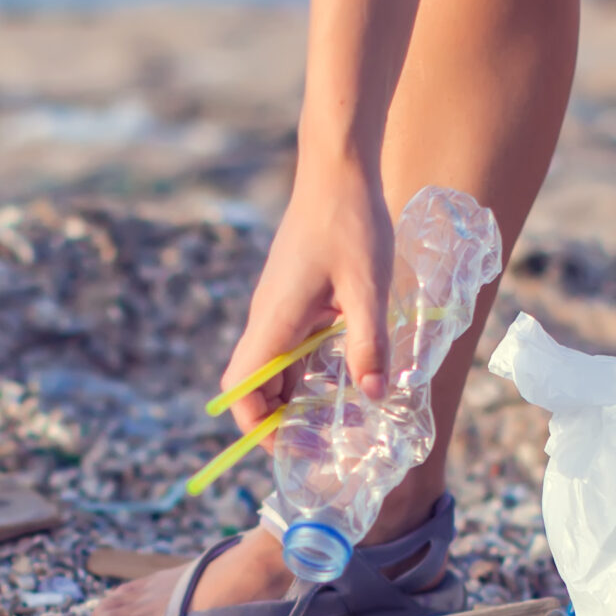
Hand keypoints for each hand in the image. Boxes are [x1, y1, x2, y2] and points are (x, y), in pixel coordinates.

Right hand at [218, 156, 393, 431]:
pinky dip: (308, 367)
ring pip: (276, 365)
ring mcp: (279, 306)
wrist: (337, 166)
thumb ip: (370, 345)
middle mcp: (267, 317)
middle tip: (318, 445)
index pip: (242, 388)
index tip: (285, 449)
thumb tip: (374, 396)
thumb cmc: (350, 222)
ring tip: (333, 421)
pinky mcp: (295, 294)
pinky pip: (292, 343)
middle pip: (256, 383)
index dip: (254, 425)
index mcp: (274, 321)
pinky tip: (344, 375)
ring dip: (296, 395)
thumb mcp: (368, 288)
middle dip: (278, 418)